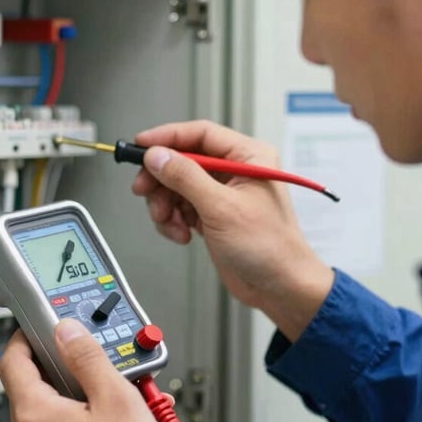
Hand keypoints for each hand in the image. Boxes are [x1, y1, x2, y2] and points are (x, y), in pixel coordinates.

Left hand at [0, 319, 170, 421]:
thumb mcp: (115, 396)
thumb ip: (86, 357)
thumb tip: (67, 332)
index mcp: (33, 416)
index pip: (11, 360)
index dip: (25, 338)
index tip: (41, 329)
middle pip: (29, 388)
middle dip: (60, 371)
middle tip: (92, 365)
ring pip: (42, 415)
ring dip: (70, 399)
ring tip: (110, 401)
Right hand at [132, 120, 333, 340]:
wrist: (280, 288)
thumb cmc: (270, 248)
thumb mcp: (221, 208)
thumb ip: (185, 177)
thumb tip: (157, 156)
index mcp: (248, 157)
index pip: (200, 133)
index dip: (167, 137)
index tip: (141, 146)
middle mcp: (235, 171)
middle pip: (183, 160)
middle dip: (161, 178)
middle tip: (144, 190)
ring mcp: (223, 194)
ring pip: (177, 185)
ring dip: (166, 204)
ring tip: (169, 222)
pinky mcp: (213, 215)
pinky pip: (181, 207)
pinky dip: (174, 220)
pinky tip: (182, 234)